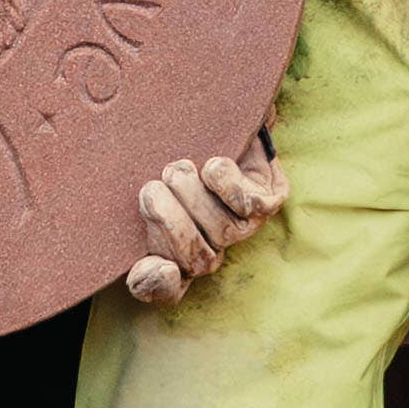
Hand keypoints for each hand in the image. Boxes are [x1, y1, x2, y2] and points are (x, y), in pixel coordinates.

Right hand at [122, 139, 290, 306]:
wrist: (214, 117)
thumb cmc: (171, 154)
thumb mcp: (145, 180)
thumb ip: (140, 210)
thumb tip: (155, 261)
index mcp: (175, 252)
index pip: (165, 290)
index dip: (157, 286)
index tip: (156, 267)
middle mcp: (211, 248)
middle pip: (193, 262)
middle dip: (169, 224)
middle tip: (151, 189)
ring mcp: (243, 228)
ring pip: (221, 233)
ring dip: (193, 197)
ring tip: (176, 170)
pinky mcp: (268, 202)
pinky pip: (249, 207)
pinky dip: (225, 186)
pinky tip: (211, 166)